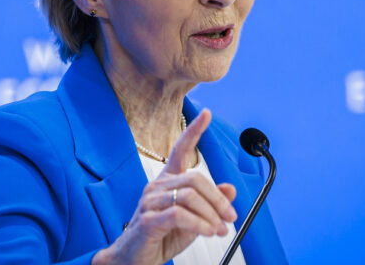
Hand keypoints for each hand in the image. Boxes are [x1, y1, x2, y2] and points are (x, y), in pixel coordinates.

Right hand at [92, 109, 237, 264]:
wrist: (134, 262)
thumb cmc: (161, 238)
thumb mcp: (194, 220)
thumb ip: (210, 204)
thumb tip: (230, 189)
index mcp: (167, 182)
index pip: (180, 149)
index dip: (194, 131)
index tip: (207, 114)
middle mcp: (157, 187)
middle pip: (196, 179)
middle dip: (218, 200)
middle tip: (230, 217)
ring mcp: (150, 202)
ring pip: (190, 197)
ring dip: (211, 215)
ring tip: (219, 230)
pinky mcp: (148, 219)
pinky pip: (179, 214)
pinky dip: (200, 224)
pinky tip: (207, 232)